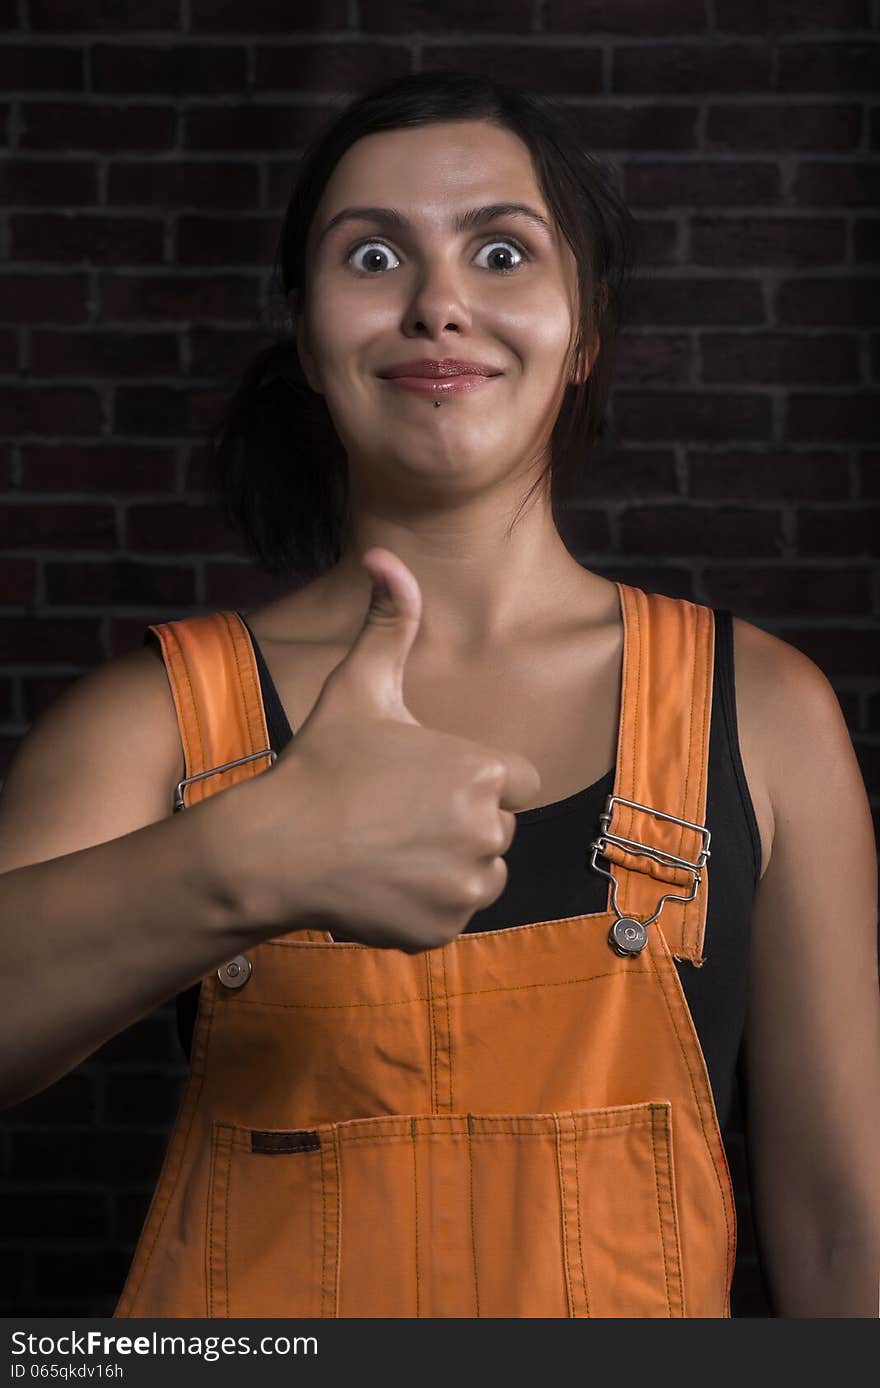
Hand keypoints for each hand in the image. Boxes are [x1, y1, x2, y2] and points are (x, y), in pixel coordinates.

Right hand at [242, 547, 540, 951]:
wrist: (273, 850)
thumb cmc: (320, 763)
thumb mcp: (358, 687)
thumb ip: (389, 623)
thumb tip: (386, 555)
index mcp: (482, 770)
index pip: (516, 779)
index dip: (474, 777)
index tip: (427, 778)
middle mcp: (488, 831)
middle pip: (498, 827)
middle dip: (460, 821)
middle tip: (398, 814)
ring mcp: (466, 888)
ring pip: (483, 874)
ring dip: (451, 865)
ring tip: (393, 848)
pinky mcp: (444, 930)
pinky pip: (454, 914)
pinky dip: (427, 905)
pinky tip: (383, 883)